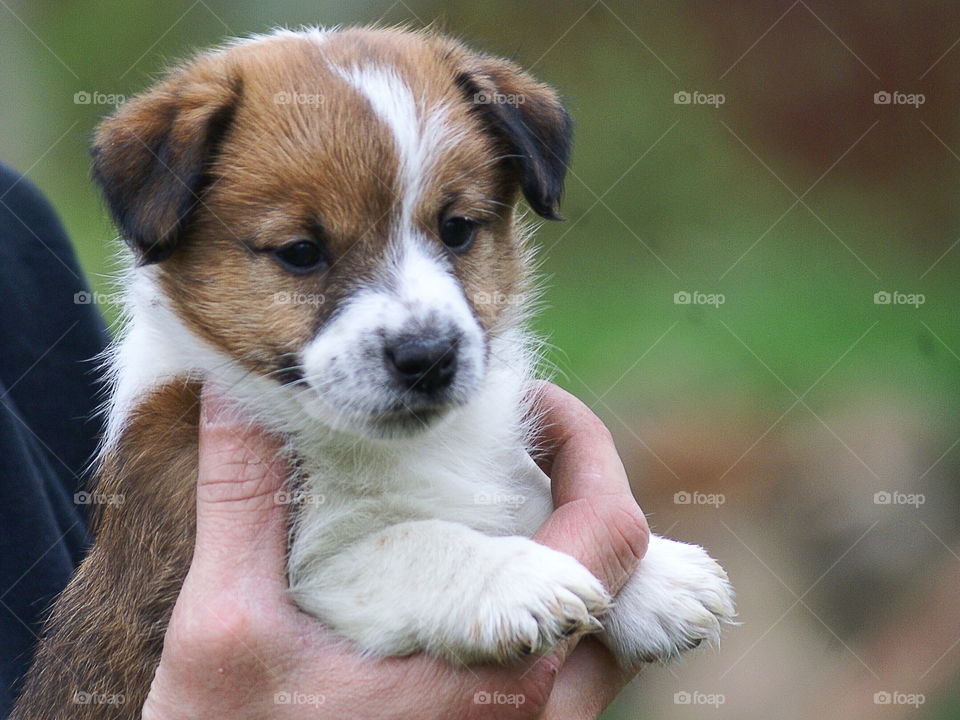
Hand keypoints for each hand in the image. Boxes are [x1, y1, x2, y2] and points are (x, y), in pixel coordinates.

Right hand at [141, 382, 648, 719]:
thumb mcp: (225, 634)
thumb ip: (242, 503)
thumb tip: (236, 394)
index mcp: (504, 677)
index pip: (612, 538)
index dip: (586, 447)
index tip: (532, 401)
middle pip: (628, 578)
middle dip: (583, 489)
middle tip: (516, 441)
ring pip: (610, 628)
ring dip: (573, 549)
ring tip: (499, 498)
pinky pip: (580, 668)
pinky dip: (556, 602)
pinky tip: (483, 577)